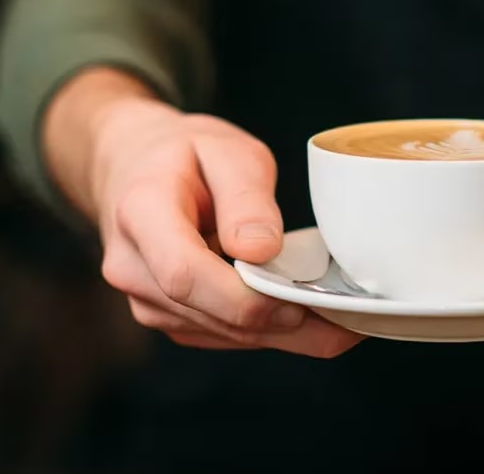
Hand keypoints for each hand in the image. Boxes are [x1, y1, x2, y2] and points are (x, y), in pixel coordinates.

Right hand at [52, 71, 362, 357]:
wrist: (136, 168)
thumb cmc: (184, 154)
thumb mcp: (223, 149)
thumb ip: (245, 197)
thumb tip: (261, 251)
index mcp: (141, 213)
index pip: (184, 274)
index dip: (244, 296)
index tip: (300, 297)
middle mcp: (134, 268)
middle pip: (210, 314)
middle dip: (282, 322)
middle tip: (349, 319)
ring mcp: (147, 300)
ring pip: (222, 333)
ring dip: (283, 334)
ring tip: (344, 320)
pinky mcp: (170, 317)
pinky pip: (223, 334)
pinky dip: (269, 331)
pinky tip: (312, 318)